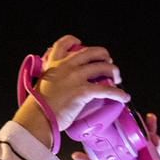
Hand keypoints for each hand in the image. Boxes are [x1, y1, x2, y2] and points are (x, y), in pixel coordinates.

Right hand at [15, 35, 129, 144]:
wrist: (36, 118)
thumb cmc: (37, 107)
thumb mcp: (41, 84)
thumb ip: (51, 78)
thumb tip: (58, 83)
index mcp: (53, 64)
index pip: (64, 43)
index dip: (74, 41)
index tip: (80, 45)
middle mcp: (66, 66)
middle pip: (92, 52)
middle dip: (104, 55)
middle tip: (108, 63)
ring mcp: (75, 77)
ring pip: (103, 67)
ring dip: (114, 72)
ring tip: (117, 80)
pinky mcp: (83, 91)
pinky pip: (107, 89)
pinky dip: (118, 93)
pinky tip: (123, 97)